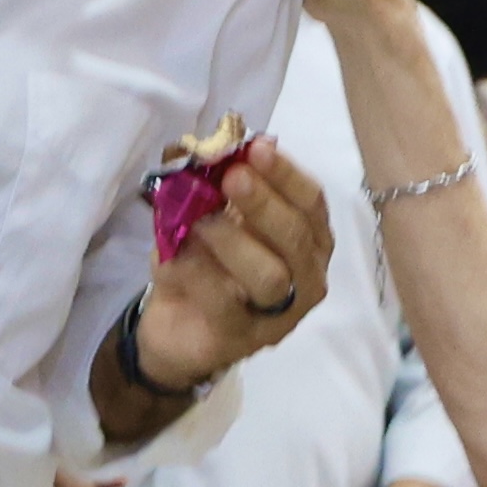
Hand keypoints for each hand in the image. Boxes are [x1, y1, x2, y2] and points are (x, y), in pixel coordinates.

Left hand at [131, 139, 331, 388]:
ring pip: (271, 276)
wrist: (175, 325)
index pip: (311, 203)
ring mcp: (279, 314)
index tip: (257, 148)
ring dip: (234, 241)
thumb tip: (210, 148)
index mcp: (307, 240)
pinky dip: (199, 274)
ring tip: (200, 221)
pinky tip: (177, 257)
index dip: (287, 174)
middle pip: (297, 238)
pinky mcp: (243, 338)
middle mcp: (305, 277)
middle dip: (265, 204)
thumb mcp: (209, 216)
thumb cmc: (205, 262)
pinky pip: (226, 304)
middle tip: (233, 176)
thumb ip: (216, 186)